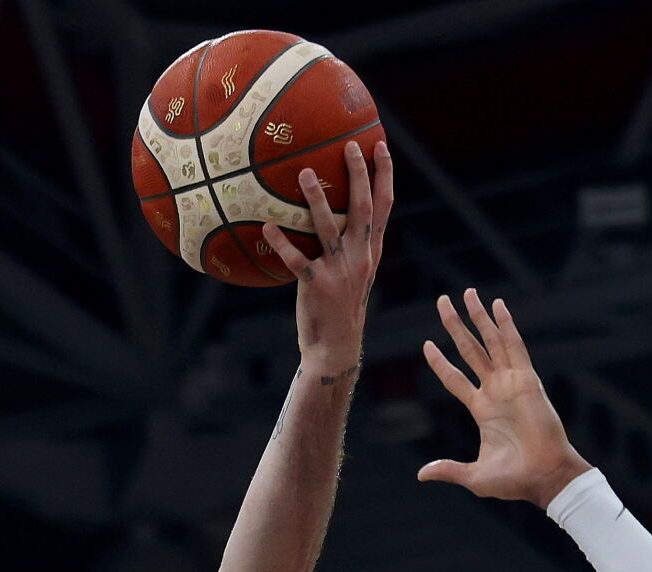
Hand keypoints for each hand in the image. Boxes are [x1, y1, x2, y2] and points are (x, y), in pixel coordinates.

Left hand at [262, 140, 393, 372]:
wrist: (336, 346)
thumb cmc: (340, 305)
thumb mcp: (355, 272)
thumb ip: (352, 244)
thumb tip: (336, 213)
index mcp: (370, 250)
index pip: (384, 205)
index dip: (385, 175)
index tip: (380, 145)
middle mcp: (360, 256)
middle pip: (363, 207)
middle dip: (359, 174)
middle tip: (351, 145)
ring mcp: (339, 271)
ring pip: (328, 228)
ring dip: (316, 199)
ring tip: (303, 173)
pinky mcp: (316, 285)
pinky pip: (296, 259)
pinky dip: (281, 242)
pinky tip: (266, 226)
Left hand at [418, 290, 591, 508]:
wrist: (544, 477)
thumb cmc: (515, 480)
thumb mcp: (474, 476)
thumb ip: (449, 469)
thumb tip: (422, 475)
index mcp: (481, 409)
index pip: (455, 378)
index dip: (440, 362)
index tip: (426, 344)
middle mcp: (495, 391)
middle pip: (470, 350)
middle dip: (455, 326)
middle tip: (442, 302)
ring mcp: (511, 383)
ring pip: (490, 342)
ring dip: (478, 317)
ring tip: (466, 293)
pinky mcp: (527, 380)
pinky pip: (514, 347)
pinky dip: (506, 326)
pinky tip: (497, 306)